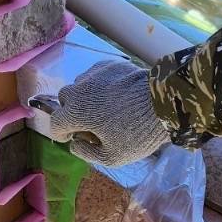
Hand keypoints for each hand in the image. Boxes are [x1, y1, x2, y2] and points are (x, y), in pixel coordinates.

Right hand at [38, 59, 170, 166]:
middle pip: (65, 100)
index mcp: (76, 113)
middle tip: (89, 124)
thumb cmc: (138, 133)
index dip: (61, 134)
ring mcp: (94, 74)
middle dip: (71, 113)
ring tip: (103, 108)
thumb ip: (87, 153)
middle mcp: (79, 90)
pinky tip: (115, 94)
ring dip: (85, 97)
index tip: (71, 138)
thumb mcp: (112, 157)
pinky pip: (96, 75)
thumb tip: (75, 144)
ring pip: (80, 86)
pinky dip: (99, 85)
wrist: (165, 102)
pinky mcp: (110, 64)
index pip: (56, 123)